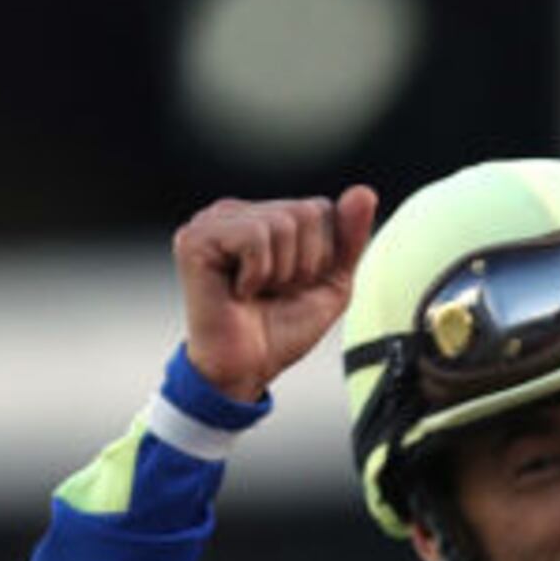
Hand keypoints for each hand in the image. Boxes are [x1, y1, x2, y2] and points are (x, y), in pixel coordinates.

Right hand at [174, 187, 379, 402]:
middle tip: (275, 291)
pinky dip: (258, 273)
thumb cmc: (281, 330)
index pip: (320, 209)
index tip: (295, 285)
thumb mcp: (331, 283)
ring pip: (282, 224)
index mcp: (265, 217)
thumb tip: (364, 192)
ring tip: (257, 292)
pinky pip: (254, 236)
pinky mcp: (196, 238)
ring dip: (281, 272)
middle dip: (304, 264)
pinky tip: (238, 290)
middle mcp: (237, 212)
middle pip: (305, 212)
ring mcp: (213, 222)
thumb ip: (349, 239)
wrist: (247, 368)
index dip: (322, 256)